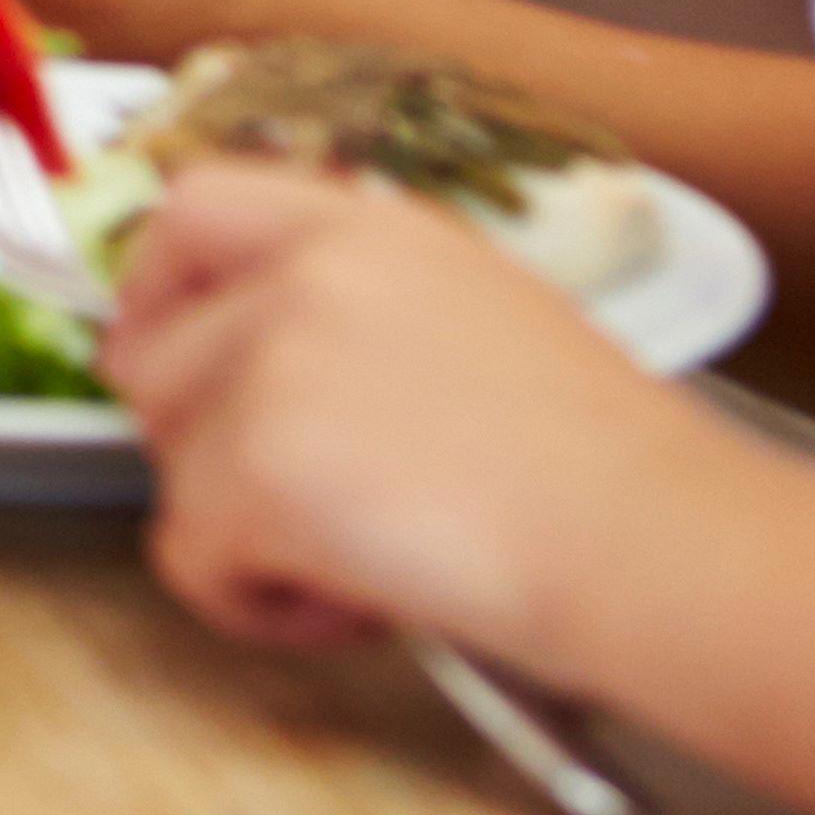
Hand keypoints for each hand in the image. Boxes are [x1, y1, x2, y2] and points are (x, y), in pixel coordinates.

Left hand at [113, 164, 691, 669]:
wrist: (661, 545)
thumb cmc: (610, 470)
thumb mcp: (479, 318)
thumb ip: (359, 311)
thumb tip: (265, 364)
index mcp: (364, 225)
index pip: (188, 208)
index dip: (156, 290)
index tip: (173, 358)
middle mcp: (301, 271)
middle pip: (154, 356)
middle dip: (202, 443)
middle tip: (300, 502)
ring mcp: (269, 364)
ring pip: (172, 468)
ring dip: (246, 535)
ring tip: (370, 563)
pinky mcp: (255, 471)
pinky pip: (189, 558)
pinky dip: (256, 606)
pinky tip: (358, 607)